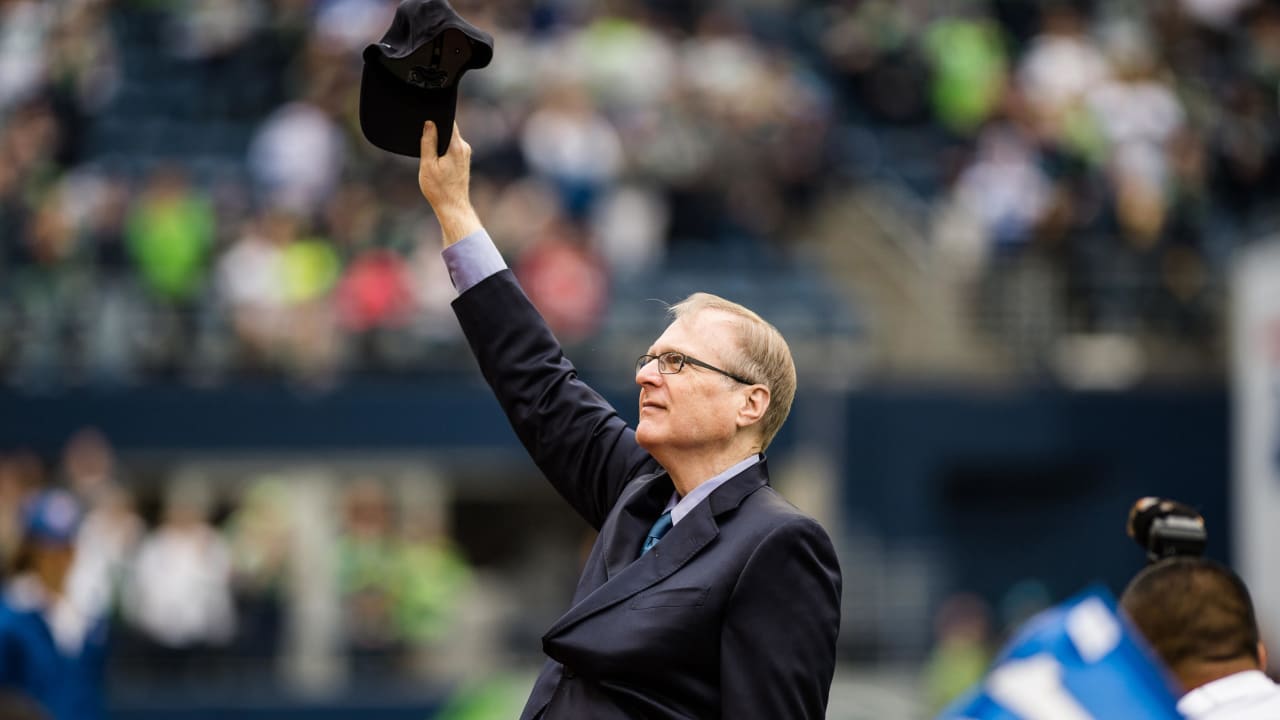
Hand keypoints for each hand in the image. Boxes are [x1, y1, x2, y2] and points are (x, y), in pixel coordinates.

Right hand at [418, 121, 481, 245]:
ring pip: (450, 139)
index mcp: (456, 146)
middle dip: (436, 130)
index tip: (428, 115)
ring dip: (439, 142)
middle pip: (449, 130)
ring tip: (429, 153)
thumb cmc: (440, 189)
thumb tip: (429, 123)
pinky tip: (435, 161)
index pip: (449, 122)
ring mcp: (465, 154)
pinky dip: (442, 150)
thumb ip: (428, 142)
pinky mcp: (463, 161)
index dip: (438, 116)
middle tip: (424, 137)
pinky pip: (451, 148)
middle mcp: (464, 148)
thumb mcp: (428, 164)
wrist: (453, 207)